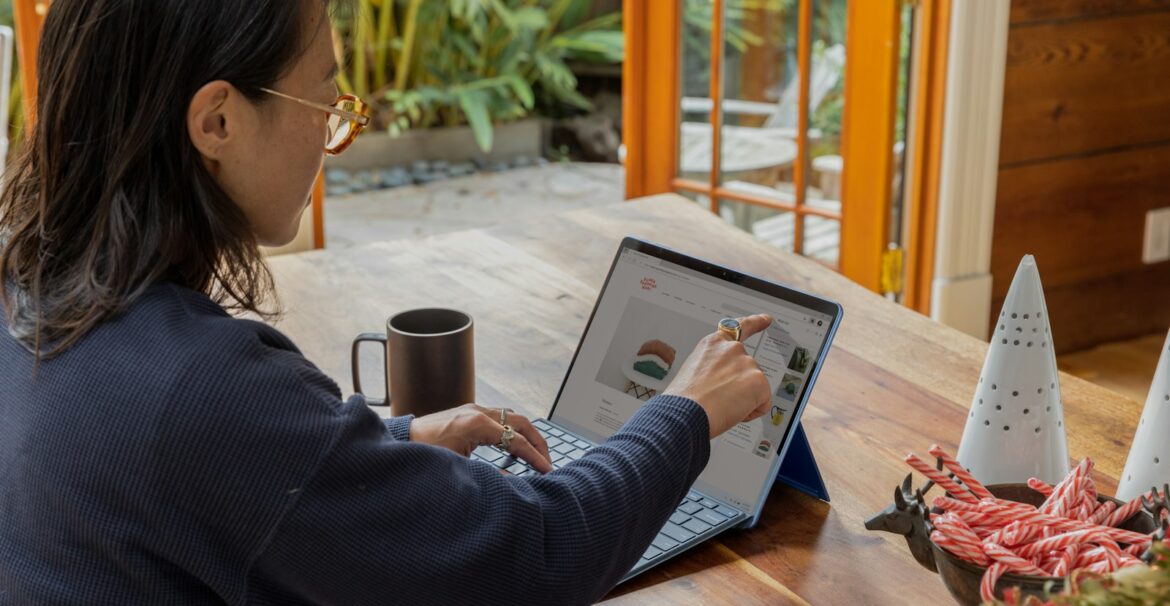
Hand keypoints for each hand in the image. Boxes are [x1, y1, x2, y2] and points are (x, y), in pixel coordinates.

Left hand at [409, 403, 552, 472]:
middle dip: (538, 442)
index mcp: (477, 425)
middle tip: (548, 461)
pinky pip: (501, 417)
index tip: (547, 470)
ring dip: (527, 434)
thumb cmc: (424, 454)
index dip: (535, 457)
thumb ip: (489, 474)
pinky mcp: (470, 412)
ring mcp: (474, 409)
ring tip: (536, 454)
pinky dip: (513, 430)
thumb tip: (513, 483)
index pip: (517, 441)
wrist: (402, 441)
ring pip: (513, 417)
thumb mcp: (459, 469)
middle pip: (522, 422)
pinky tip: (514, 446)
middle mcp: (479, 412)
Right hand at [663, 314, 773, 438]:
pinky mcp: (758, 380)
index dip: (756, 322)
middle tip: (718, 399)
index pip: (739, 327)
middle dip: (740, 388)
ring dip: (742, 402)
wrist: (684, 412)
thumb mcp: (694, 373)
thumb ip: (715, 369)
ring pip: (755, 390)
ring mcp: (746, 363)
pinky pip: (763, 404)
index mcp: (713, 344)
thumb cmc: (683, 400)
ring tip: (720, 405)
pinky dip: (751, 413)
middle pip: (749, 371)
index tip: (766, 319)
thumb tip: (725, 385)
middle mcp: (732, 349)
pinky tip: (732, 411)